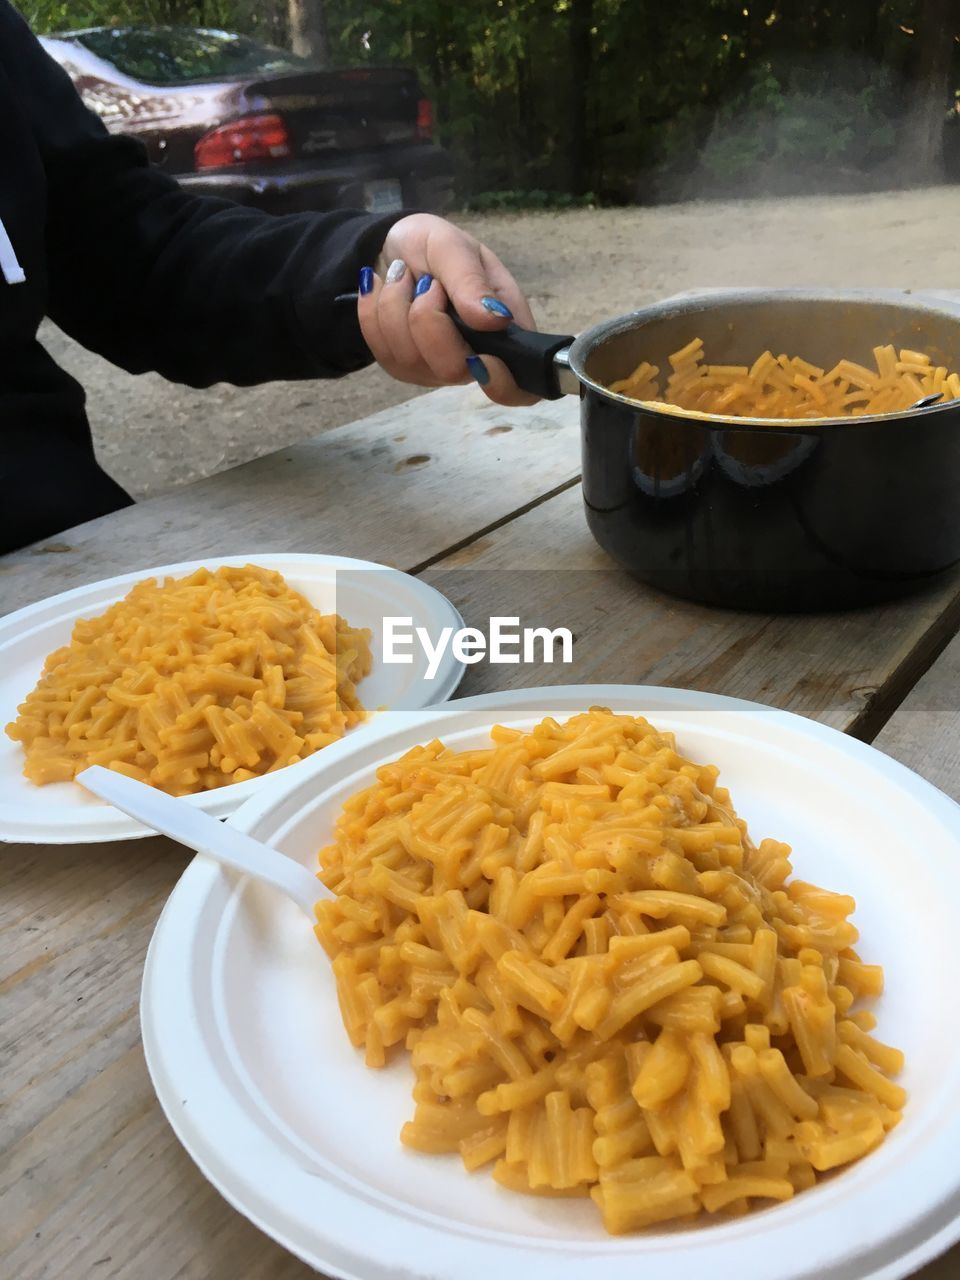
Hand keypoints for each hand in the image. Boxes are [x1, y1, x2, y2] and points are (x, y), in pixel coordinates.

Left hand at [357, 213, 538, 405]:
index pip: (519, 387)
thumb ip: (472, 281)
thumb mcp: (454, 246)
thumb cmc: (434, 246)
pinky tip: (381, 289)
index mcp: (505, 332)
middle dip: (428, 319)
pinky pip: (383, 353)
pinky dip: (373, 313)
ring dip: (395, 307)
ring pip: (411, 361)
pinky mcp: (403, 368)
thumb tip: (494, 321)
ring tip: (401, 275)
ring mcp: (437, 368)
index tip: (480, 356)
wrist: (391, 247)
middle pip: (453, 370)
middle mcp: (475, 358)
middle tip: (427, 282)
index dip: (504, 385)